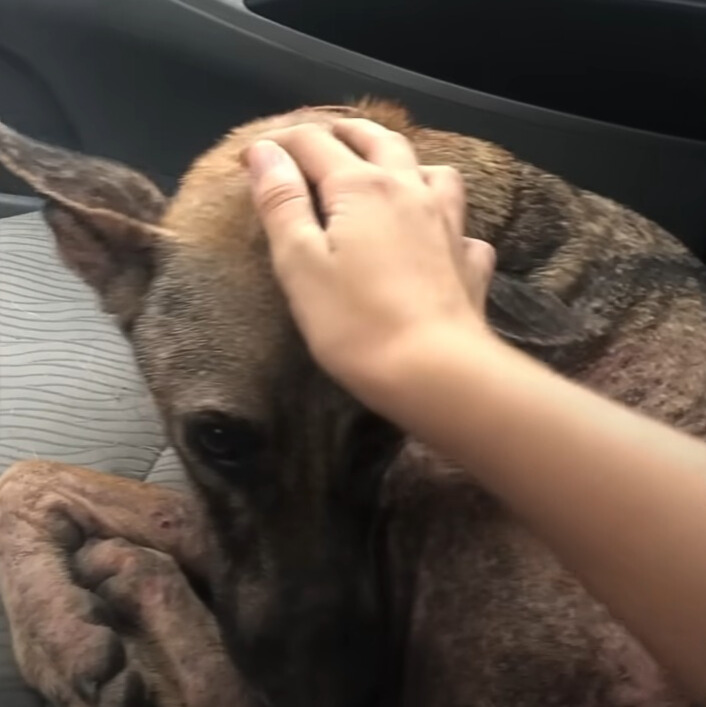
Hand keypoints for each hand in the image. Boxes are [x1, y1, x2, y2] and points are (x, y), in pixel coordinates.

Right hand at [246, 118, 495, 402]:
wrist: (435, 370)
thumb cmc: (355, 323)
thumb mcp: (300, 263)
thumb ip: (281, 202)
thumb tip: (264, 151)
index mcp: (362, 187)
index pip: (314, 143)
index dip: (278, 142)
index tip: (249, 156)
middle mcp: (410, 190)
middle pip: (377, 140)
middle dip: (340, 132)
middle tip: (315, 140)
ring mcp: (448, 223)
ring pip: (431, 170)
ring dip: (402, 160)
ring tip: (384, 172)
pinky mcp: (469, 260)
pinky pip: (460, 223)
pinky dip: (443, 217)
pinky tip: (435, 235)